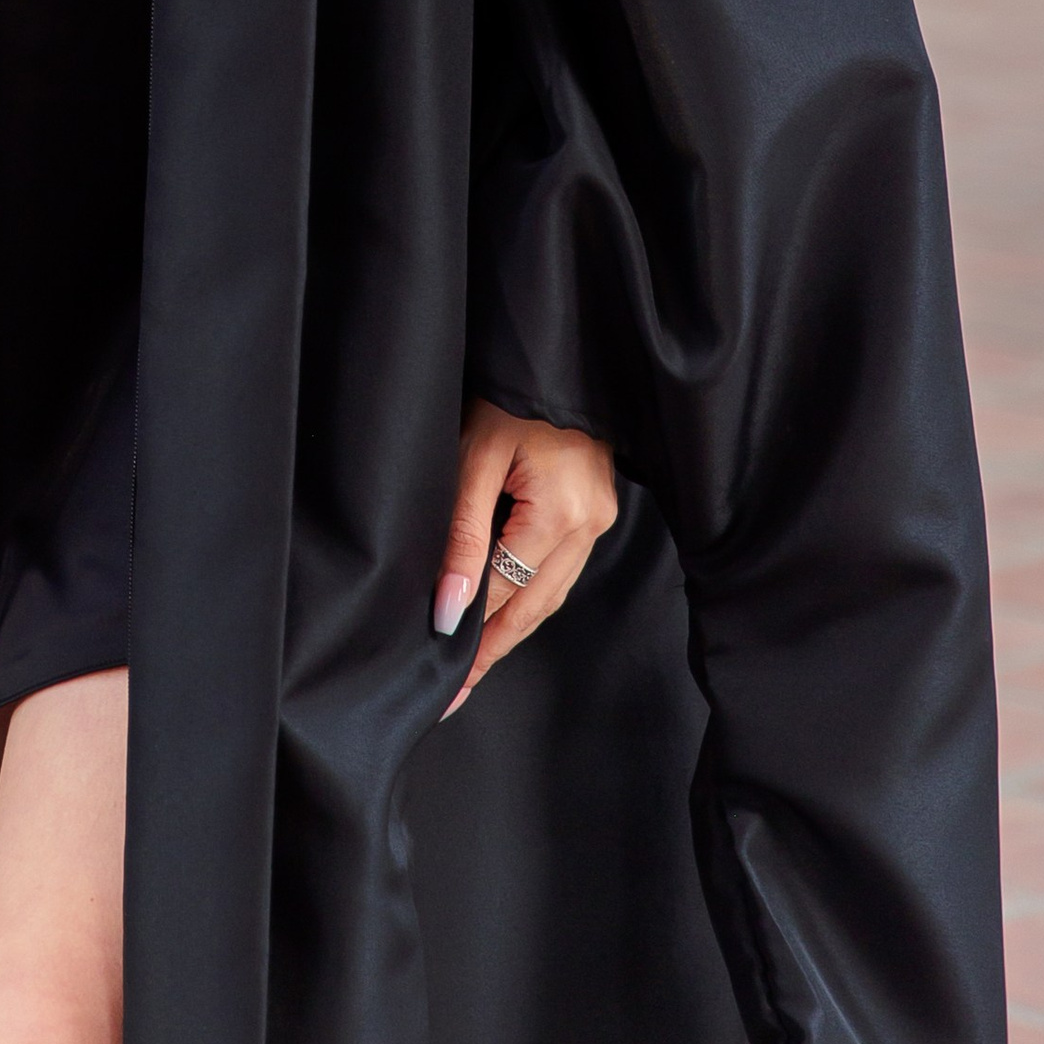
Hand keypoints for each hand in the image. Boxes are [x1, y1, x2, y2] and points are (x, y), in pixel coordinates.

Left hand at [432, 401, 617, 714]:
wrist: (553, 353)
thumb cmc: (508, 396)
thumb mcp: (472, 458)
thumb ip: (462, 538)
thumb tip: (449, 609)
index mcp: (563, 512)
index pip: (509, 591)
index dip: (472, 632)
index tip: (443, 669)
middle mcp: (590, 523)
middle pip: (537, 605)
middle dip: (495, 649)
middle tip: (458, 690)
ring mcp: (600, 518)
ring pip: (552, 593)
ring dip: (514, 628)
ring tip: (476, 664)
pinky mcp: (597, 510)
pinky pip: (561, 569)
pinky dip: (531, 595)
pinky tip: (505, 614)